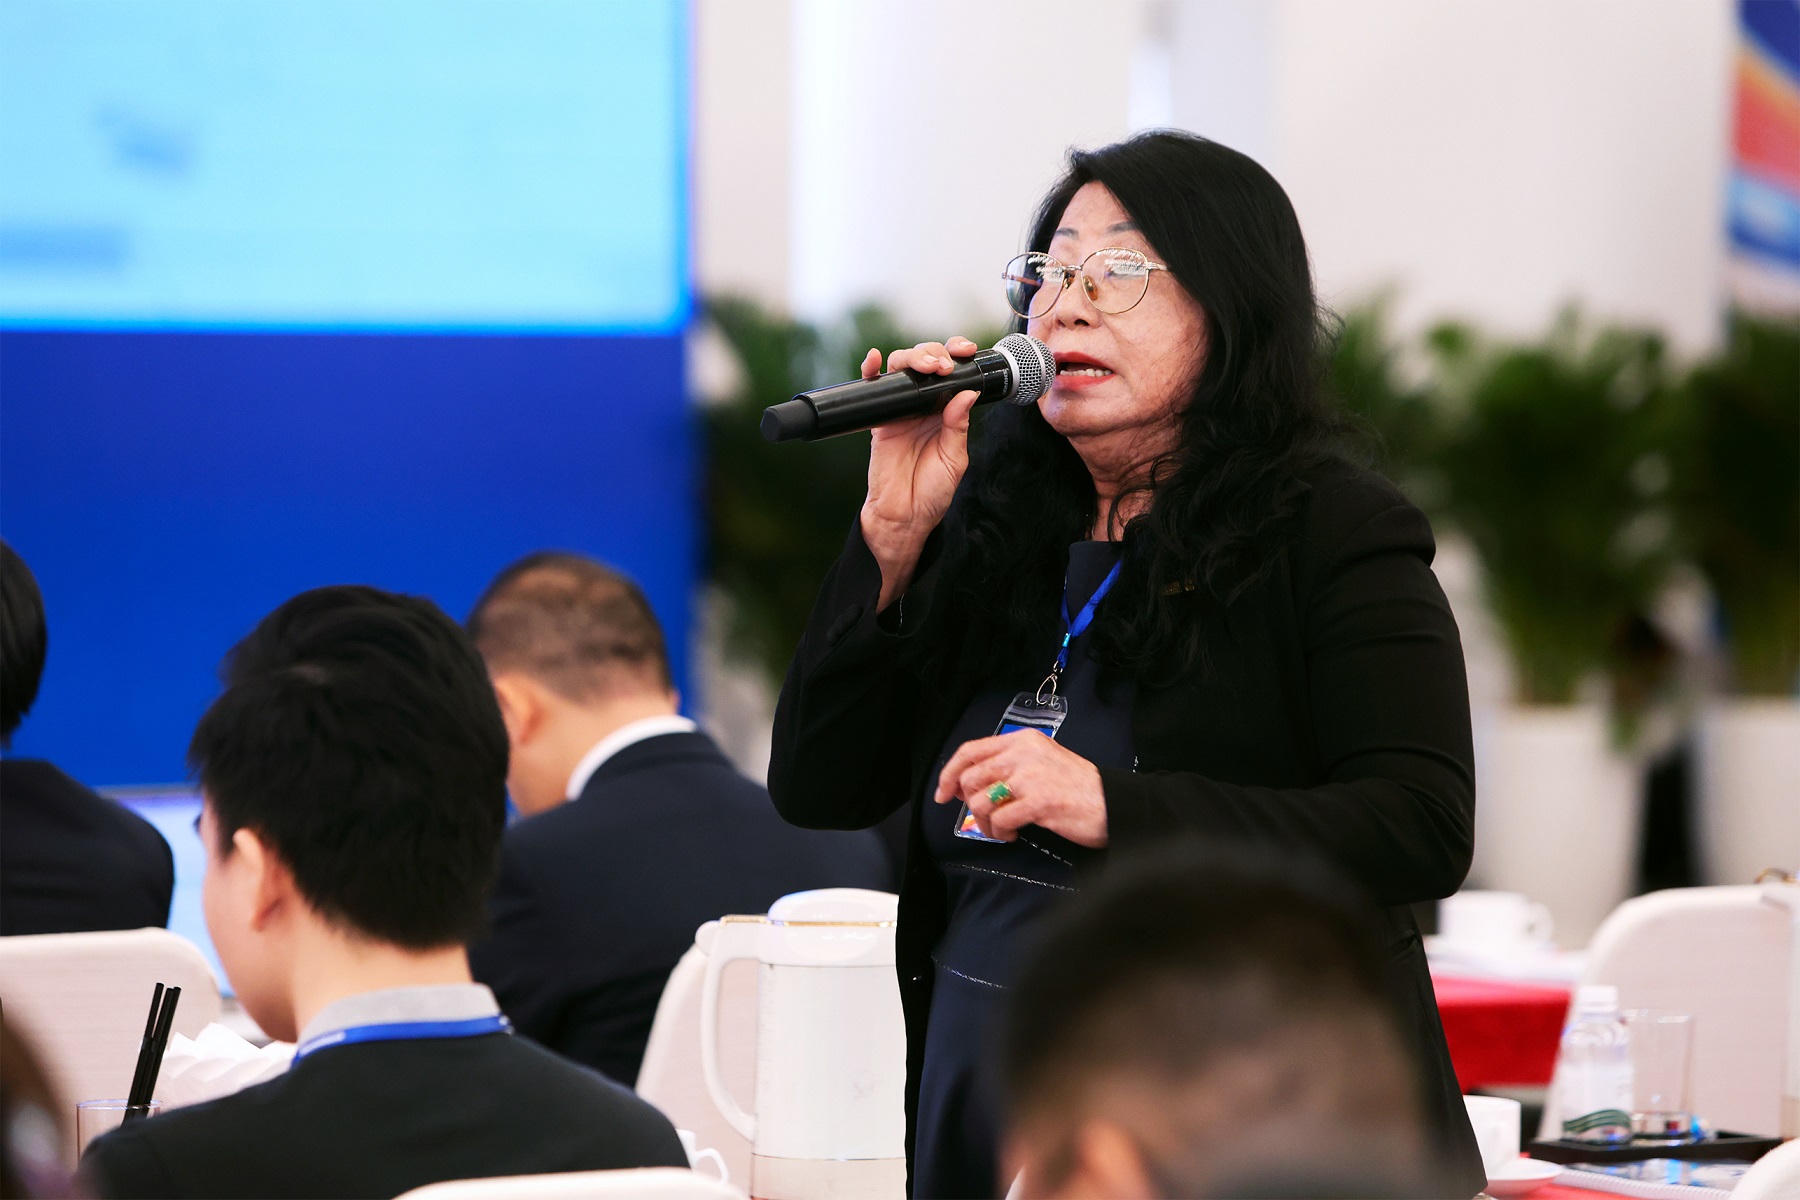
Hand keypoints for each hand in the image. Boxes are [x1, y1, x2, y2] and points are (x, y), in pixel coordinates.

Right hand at [858, 337, 981, 610]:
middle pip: (926, 364)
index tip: (966, 351)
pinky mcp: (879, 419)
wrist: (904, 516)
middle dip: (934, 355)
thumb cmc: (932, 492)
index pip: (953, 375)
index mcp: (948, 412)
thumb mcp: (955, 460)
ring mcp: (900, 410)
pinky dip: (870, 371)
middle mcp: (924, 406)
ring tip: (923, 367)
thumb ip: (958, 426)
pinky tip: (874, 360)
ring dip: (912, 359)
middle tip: (942, 367)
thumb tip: (967, 393)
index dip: (957, 356)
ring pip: (902, 369)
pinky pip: (873, 389)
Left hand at [933, 731, 1108, 847]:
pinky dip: (1001, 832)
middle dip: (969, 805)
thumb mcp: (1040, 761)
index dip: (949, 773)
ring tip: (1002, 829)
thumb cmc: (1076, 787)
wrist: (1112, 802)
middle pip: (970, 778)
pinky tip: (1014, 834)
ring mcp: (1031, 776)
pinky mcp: (1039, 801)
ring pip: (980, 800)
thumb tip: (964, 784)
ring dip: (986, 823)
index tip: (943, 793)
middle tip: (984, 819)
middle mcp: (1023, 753)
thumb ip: (1006, 766)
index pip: (970, 750)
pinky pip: (1000, 820)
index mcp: (1022, 740)